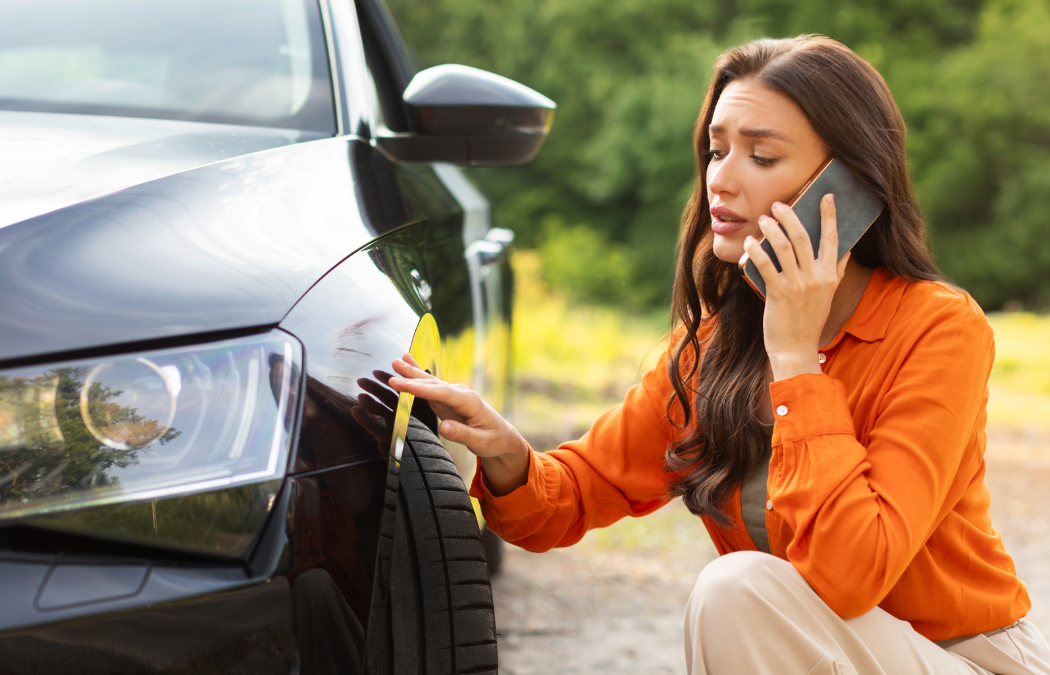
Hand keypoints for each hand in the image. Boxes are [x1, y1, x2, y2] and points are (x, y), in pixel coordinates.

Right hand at [387, 353, 529, 495]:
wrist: (501, 435)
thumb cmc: (493, 439)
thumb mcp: (481, 442)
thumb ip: (462, 434)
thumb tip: (444, 427)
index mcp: (469, 402)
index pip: (443, 393)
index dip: (423, 389)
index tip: (405, 386)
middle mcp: (461, 393)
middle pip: (433, 384)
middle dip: (412, 379)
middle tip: (392, 374)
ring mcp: (453, 394)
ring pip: (430, 382)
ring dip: (412, 372)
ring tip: (395, 362)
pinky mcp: (447, 398)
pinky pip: (430, 386)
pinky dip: (417, 375)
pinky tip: (407, 362)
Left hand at [742, 194, 849, 380]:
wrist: (795, 350)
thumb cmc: (808, 321)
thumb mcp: (828, 296)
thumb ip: (836, 271)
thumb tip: (847, 250)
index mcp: (829, 276)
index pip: (833, 239)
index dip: (830, 216)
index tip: (827, 196)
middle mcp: (816, 278)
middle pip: (804, 237)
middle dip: (790, 216)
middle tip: (778, 204)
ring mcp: (797, 286)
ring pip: (784, 248)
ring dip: (772, 229)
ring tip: (763, 219)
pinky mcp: (778, 294)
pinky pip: (766, 266)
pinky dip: (757, 251)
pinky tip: (750, 242)